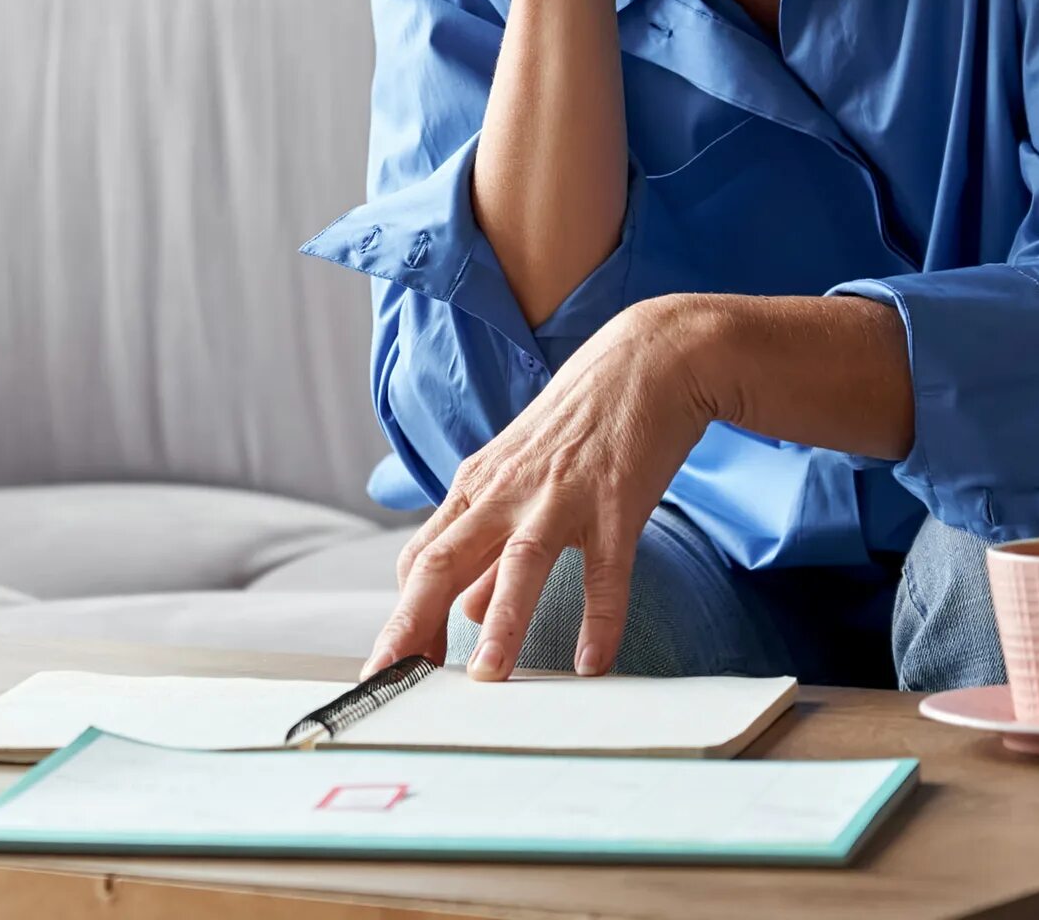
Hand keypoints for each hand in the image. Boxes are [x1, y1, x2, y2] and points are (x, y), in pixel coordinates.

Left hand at [365, 297, 726, 679]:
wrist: (646, 360)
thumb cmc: (578, 423)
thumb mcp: (518, 478)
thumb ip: (488, 546)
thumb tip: (463, 609)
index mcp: (476, 487)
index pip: (421, 559)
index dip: (403, 615)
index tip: (393, 666)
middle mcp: (506, 492)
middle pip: (444, 561)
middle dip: (413, 624)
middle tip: (393, 678)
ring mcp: (561, 496)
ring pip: (519, 563)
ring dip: (501, 623)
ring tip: (488, 677)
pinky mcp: (616, 501)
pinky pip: (606, 569)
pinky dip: (601, 618)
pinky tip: (592, 662)